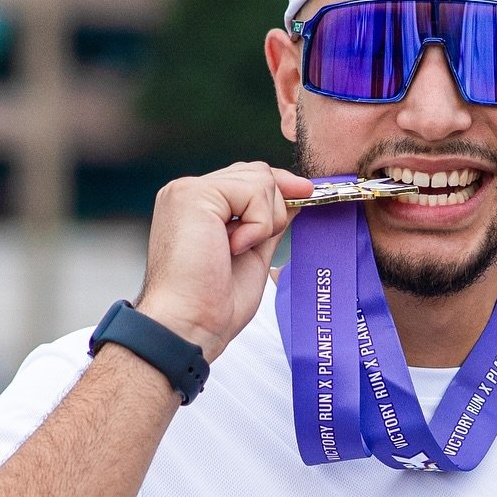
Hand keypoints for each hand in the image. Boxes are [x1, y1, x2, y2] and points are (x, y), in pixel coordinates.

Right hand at [136, 162, 312, 361]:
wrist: (189, 325)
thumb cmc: (213, 304)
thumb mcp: (252, 255)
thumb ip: (267, 223)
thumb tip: (296, 198)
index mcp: (198, 206)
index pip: (248, 178)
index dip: (280, 189)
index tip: (307, 195)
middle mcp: (189, 193)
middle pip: (257, 172)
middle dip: (274, 207)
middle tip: (256, 244)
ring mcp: (188, 191)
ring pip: (260, 179)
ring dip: (265, 221)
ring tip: (237, 250)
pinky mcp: (195, 195)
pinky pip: (254, 191)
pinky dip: (257, 225)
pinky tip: (233, 247)